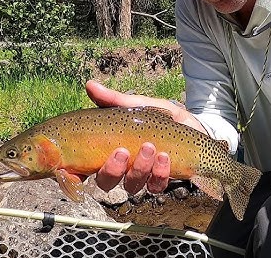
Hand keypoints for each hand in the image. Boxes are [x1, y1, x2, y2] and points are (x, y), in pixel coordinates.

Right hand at [85, 80, 204, 193]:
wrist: (193, 126)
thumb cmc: (161, 117)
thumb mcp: (139, 105)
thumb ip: (115, 100)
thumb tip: (90, 84)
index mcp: (110, 151)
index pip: (87, 168)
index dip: (78, 173)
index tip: (79, 166)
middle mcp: (122, 168)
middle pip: (106, 182)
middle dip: (112, 169)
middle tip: (122, 151)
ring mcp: (141, 177)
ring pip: (132, 185)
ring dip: (139, 168)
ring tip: (149, 147)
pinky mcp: (161, 181)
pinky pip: (155, 186)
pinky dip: (159, 174)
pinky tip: (165, 157)